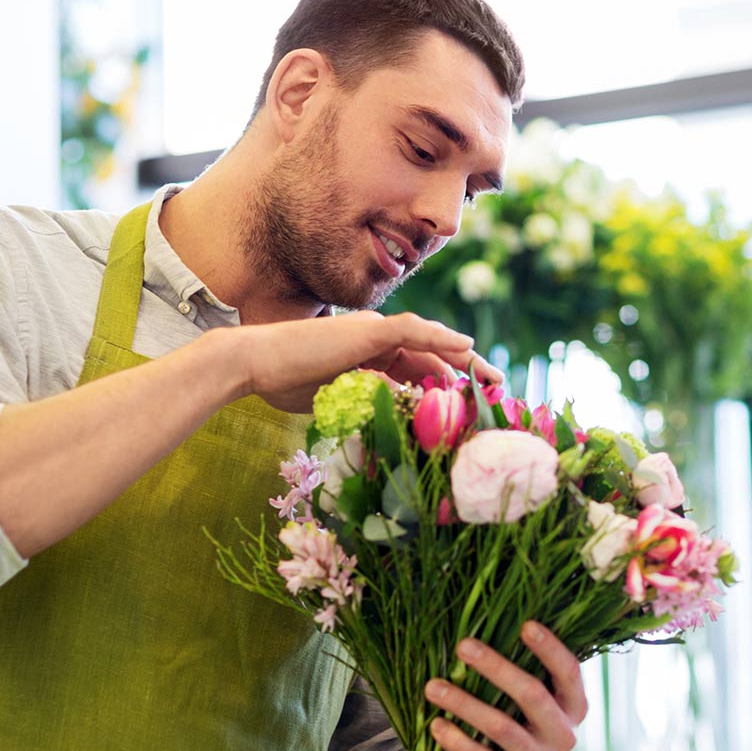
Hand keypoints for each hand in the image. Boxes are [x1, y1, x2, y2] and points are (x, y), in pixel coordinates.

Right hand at [235, 312, 499, 412]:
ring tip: (493, 378)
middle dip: (467, 375)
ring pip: (430, 344)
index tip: (473, 407)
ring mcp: (372, 332)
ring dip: (464, 361)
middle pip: (433, 357)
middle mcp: (376, 340)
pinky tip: (467, 348)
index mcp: (369, 357)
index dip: (449, 387)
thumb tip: (396, 420)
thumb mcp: (337, 401)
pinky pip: (412, 330)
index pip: (419, 371)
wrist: (252, 365)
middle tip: (499, 393)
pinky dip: (441, 338)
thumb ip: (367, 404)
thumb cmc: (284, 384)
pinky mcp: (367, 330)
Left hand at [423, 622, 587, 750]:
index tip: (525, 624)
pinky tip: (436, 725)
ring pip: (502, 727)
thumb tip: (485, 624)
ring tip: (432, 687)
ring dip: (464, 703)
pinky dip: (458, 741)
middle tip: (462, 645)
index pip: (569, 672)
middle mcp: (564, 735)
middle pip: (532, 695)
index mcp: (572, 707)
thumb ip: (519, 674)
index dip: (550, 648)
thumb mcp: (525, 704)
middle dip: (496, 667)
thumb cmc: (513, 726)